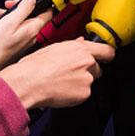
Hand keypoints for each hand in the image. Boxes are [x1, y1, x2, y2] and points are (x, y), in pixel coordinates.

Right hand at [0, 0, 51, 77]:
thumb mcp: (9, 22)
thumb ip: (23, 9)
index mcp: (32, 29)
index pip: (47, 12)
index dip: (38, 3)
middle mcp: (30, 36)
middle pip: (28, 15)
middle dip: (14, 9)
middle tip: (4, 8)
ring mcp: (21, 40)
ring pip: (16, 21)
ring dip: (2, 16)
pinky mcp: (12, 43)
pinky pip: (9, 29)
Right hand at [0, 38, 114, 108]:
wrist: (28, 83)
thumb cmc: (35, 66)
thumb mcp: (54, 48)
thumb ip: (72, 45)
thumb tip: (81, 42)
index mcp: (80, 48)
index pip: (106, 50)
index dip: (106, 55)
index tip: (105, 57)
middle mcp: (87, 62)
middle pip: (97, 67)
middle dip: (88, 70)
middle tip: (71, 73)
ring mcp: (87, 78)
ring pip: (90, 80)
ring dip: (81, 82)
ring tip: (63, 81)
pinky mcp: (84, 93)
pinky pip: (84, 93)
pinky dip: (76, 94)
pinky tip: (62, 90)